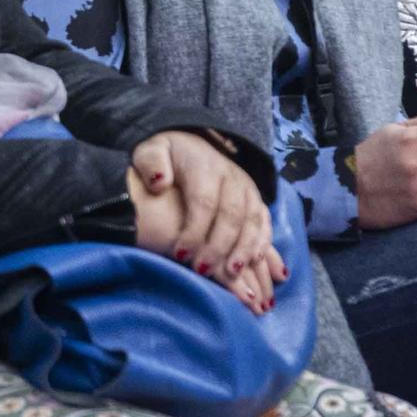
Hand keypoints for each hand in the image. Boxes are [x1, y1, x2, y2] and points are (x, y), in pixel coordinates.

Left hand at [131, 131, 281, 308]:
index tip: (179, 254)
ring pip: (252, 220)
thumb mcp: (151, 151)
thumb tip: (159, 183)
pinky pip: (265, 222)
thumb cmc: (168, 156)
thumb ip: (151, 163)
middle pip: (232, 215)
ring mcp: (247, 188)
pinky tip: (255, 262)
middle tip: (203, 270)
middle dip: (219, 246)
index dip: (194, 230)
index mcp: (204, 166)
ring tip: (232, 272)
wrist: (193, 144)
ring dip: (244, 248)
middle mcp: (231, 177)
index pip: (203, 201)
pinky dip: (262, 242)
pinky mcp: (255, 199)